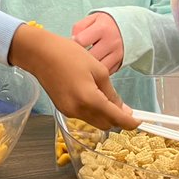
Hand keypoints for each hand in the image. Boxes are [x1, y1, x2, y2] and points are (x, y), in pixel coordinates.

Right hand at [9, 24, 136, 130]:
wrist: (39, 53)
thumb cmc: (69, 55)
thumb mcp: (98, 69)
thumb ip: (111, 92)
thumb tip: (122, 108)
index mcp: (90, 99)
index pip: (116, 119)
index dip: (130, 123)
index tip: (139, 121)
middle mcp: (79, 110)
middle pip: (105, 124)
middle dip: (117, 120)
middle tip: (125, 108)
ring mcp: (69, 111)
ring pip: (94, 122)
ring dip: (105, 116)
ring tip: (108, 99)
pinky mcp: (62, 109)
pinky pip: (83, 116)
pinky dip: (92, 111)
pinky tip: (92, 97)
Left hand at [72, 12, 123, 74]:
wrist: (130, 27)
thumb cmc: (105, 24)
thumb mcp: (92, 19)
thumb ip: (79, 27)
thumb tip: (71, 40)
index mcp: (102, 28)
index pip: (81, 41)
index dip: (73, 45)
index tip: (70, 46)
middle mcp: (111, 42)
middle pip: (89, 57)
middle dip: (79, 59)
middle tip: (74, 58)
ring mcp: (117, 54)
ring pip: (98, 68)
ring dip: (88, 68)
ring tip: (82, 64)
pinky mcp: (120, 63)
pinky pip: (105, 73)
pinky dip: (97, 73)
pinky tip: (92, 67)